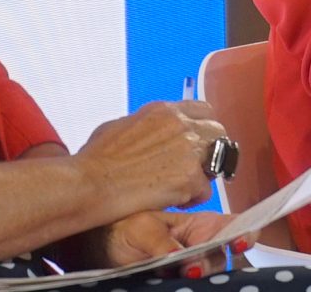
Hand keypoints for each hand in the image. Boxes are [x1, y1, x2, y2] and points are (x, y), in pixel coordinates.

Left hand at [71, 211, 256, 277]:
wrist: (95, 251)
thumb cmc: (119, 230)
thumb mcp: (142, 230)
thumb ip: (165, 244)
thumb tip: (186, 262)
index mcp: (196, 225)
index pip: (231, 226)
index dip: (243, 232)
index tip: (240, 242)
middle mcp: (199, 247)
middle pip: (223, 258)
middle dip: (212, 263)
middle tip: (191, 269)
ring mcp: (189, 269)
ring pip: (212, 276)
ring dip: (201, 277)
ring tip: (181, 275)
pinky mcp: (179, 285)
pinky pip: (196, 288)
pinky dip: (195, 287)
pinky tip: (183, 285)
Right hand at [73, 101, 225, 212]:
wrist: (92, 183)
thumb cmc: (97, 159)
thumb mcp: (119, 126)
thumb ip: (145, 125)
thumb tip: (152, 132)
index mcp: (163, 111)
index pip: (203, 110)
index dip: (201, 128)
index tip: (196, 143)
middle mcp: (181, 125)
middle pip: (217, 131)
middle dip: (210, 150)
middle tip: (193, 167)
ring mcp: (189, 150)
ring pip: (218, 160)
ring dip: (204, 174)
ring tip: (182, 186)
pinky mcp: (190, 177)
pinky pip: (205, 190)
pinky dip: (192, 198)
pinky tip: (173, 201)